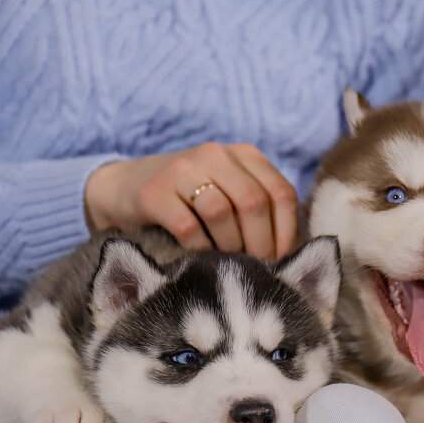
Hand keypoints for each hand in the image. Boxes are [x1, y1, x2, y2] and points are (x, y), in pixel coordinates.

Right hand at [84, 142, 298, 259]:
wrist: (124, 189)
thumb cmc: (189, 202)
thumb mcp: (229, 193)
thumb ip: (259, 209)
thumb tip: (299, 251)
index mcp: (242, 154)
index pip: (280, 192)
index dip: (286, 231)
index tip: (281, 259)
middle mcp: (214, 154)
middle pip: (253, 202)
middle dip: (259, 243)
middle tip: (255, 267)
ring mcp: (181, 170)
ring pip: (221, 212)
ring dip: (229, 246)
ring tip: (227, 261)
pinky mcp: (153, 191)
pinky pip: (187, 226)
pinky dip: (198, 247)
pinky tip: (199, 256)